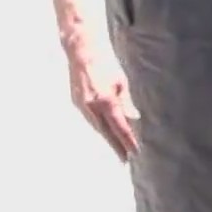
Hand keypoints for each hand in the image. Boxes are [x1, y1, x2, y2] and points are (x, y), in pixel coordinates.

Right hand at [65, 40, 138, 162]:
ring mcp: (83, 105)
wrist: (82, 52)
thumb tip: (134, 118)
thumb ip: (126, 101)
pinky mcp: (77, 102)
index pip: (120, 127)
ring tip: (117, 148)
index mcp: (107, 100)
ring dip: (107, 139)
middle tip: (125, 159)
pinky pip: (90, 120)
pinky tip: (105, 133)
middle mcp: (93, 106)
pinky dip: (98, 128)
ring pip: (97, 127)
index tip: (134, 151)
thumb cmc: (106, 64)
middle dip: (116, 146)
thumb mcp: (121, 81)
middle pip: (106, 132)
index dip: (127, 140)